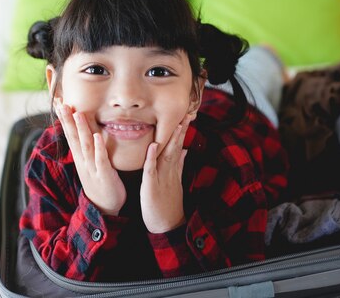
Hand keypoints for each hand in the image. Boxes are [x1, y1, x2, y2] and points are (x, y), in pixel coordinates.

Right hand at [55, 100, 125, 215]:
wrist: (104, 207)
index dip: (64, 119)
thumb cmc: (99, 182)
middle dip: (67, 120)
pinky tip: (96, 136)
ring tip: (77, 113)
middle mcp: (83, 160)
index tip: (58, 102)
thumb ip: (86, 149)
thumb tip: (85, 133)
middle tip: (60, 103)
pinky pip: (100, 159)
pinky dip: (98, 148)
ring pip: (85, 145)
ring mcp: (92, 167)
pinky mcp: (104, 174)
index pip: (70, 134)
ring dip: (81, 129)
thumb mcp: (90, 164)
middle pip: (73, 137)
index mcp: (80, 157)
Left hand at [140, 115, 189, 233]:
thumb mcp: (176, 181)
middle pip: (176, 146)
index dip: (183, 130)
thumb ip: (180, 165)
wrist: (167, 225)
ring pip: (167, 155)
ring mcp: (162, 178)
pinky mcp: (152, 186)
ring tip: (177, 123)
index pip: (179, 145)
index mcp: (173, 168)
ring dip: (171, 139)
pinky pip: (151, 170)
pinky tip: (153, 146)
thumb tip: (185, 150)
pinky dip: (152, 158)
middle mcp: (170, 171)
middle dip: (182, 130)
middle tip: (188, 113)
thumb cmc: (169, 204)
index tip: (188, 115)